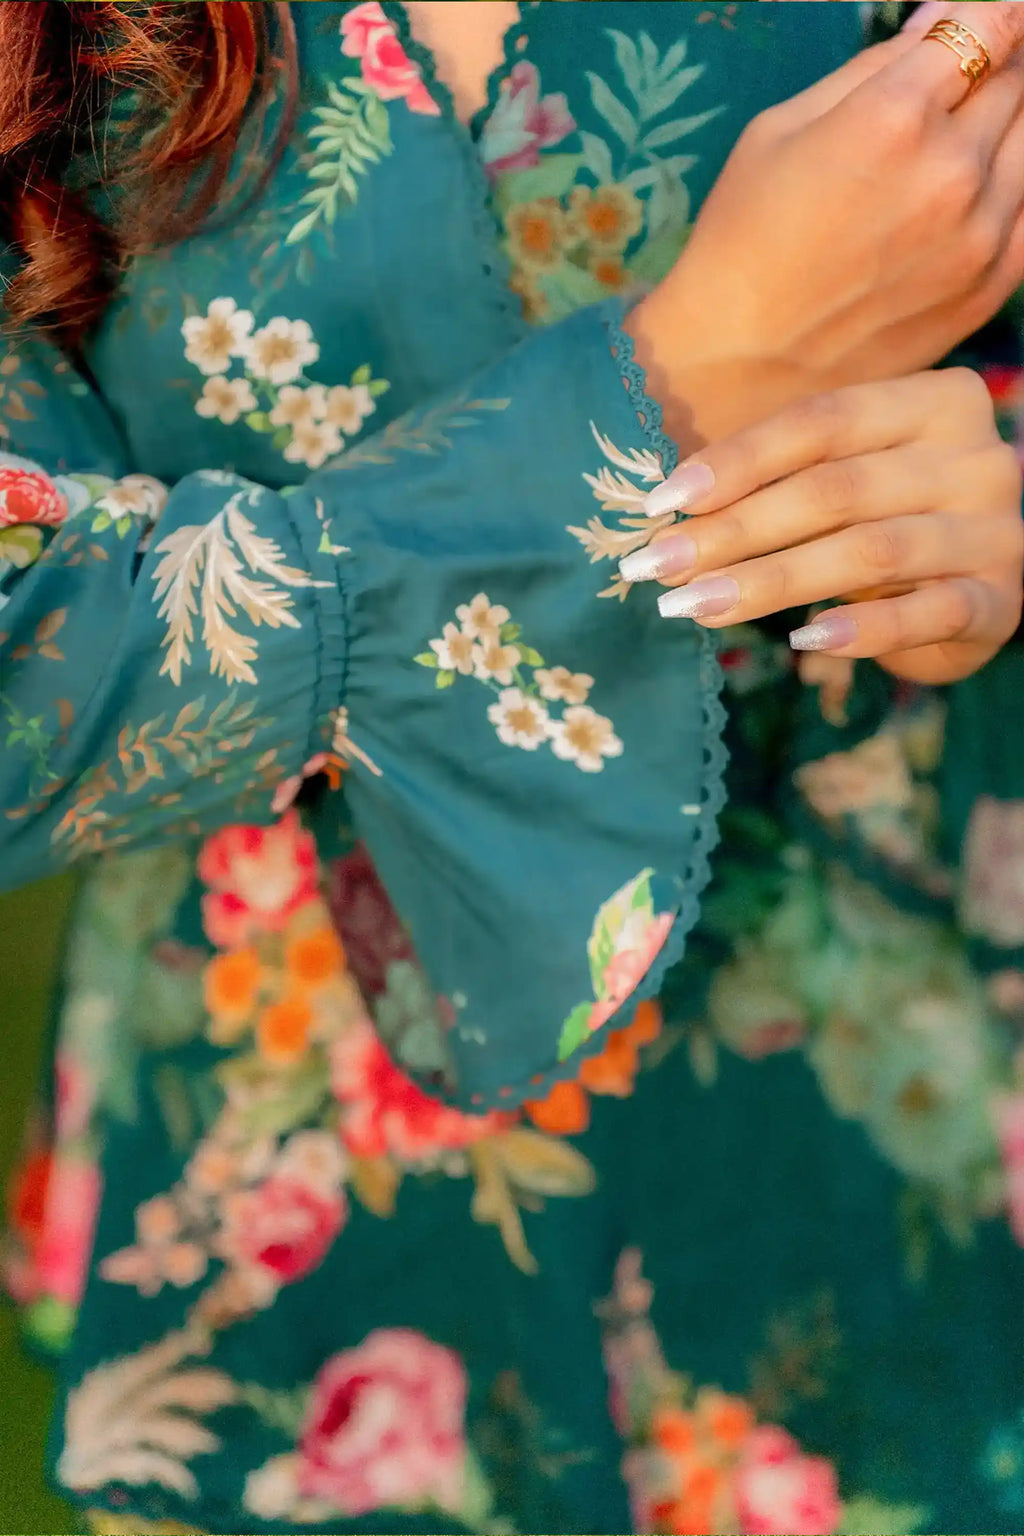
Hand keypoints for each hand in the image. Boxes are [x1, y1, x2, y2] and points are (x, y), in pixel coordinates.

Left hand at [620, 369, 1022, 685]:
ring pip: (871, 552)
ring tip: (697, 605)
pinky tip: (803, 640)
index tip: (660, 502)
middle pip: (835, 490)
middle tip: (657, 566)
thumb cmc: (893, 517)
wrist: (985, 580)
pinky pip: (929, 613)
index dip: (735, 461)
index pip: (820, 423)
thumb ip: (782, 480)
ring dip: (771, 582)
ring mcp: (995, 531)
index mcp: (934, 403)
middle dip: (734, 531)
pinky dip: (863, 629)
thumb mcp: (846, 480)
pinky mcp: (1002, 601)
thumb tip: (669, 511)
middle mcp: (975, 458)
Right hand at [625, 3, 1023, 444]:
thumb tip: (942, 21)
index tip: (986, 26)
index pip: (987, 25)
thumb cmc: (742, 241)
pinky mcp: (988, 287)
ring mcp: (979, 234)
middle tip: (950, 100)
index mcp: (892, 116)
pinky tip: (972, 199)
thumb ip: (873, 67)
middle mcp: (950, 170)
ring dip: (1004, 132)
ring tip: (951, 156)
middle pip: (1014, 82)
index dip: (991, 18)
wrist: (738, 363)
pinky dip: (1014, 190)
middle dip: (990, 76)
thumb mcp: (779, 129)